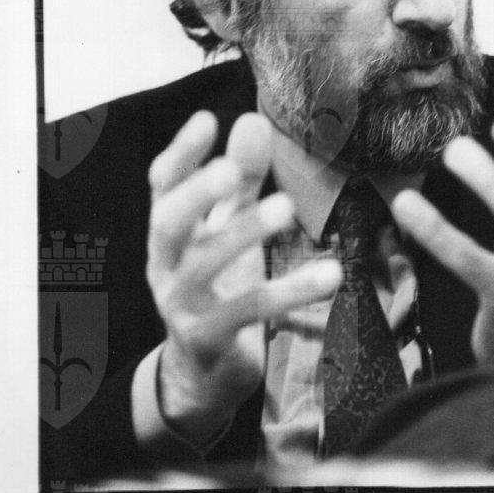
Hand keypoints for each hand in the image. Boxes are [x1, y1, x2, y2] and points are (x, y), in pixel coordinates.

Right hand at [146, 110, 340, 441]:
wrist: (205, 373)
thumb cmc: (218, 286)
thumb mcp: (227, 228)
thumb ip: (241, 179)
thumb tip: (252, 119)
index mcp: (169, 232)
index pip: (163, 185)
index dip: (181, 153)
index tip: (206, 119)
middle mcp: (165, 264)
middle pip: (167, 223)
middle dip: (195, 194)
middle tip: (229, 170)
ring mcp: (181, 304)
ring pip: (204, 266)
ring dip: (244, 233)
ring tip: (287, 207)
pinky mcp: (209, 339)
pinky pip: (247, 311)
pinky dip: (289, 292)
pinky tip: (330, 274)